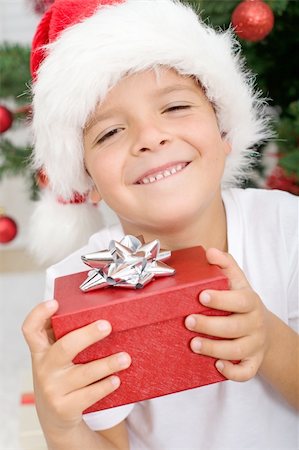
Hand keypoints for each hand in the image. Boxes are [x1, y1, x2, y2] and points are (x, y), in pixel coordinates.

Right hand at [22, 300, 130, 432]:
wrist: (55, 417)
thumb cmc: (62, 377)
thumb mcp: (56, 358)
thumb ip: (65, 337)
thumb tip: (97, 312)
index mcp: (41, 351)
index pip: (31, 329)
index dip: (38, 314)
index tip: (54, 302)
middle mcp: (44, 368)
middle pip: (64, 347)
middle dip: (87, 335)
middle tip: (107, 326)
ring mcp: (53, 389)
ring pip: (83, 373)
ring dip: (107, 364)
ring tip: (125, 358)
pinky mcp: (64, 408)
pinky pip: (89, 395)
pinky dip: (105, 386)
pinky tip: (116, 379)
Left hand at [185, 248, 269, 381]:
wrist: (263, 327)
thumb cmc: (242, 302)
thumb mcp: (237, 281)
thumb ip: (225, 265)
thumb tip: (210, 251)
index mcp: (250, 301)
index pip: (239, 300)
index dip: (221, 299)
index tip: (201, 296)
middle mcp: (255, 323)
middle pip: (235, 327)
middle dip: (210, 326)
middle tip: (188, 322)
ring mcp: (256, 344)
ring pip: (238, 350)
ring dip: (214, 349)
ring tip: (193, 344)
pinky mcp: (254, 361)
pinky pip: (247, 372)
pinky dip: (233, 372)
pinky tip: (217, 366)